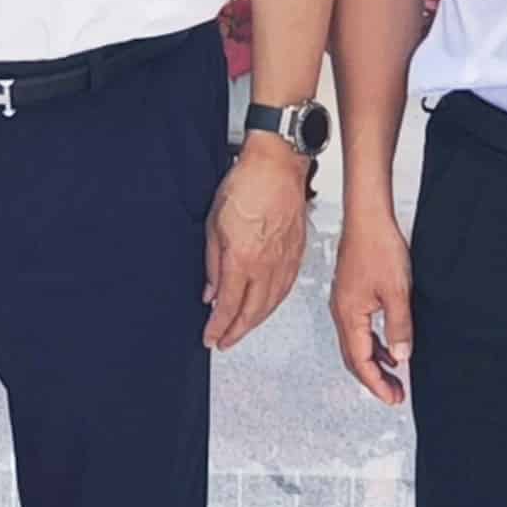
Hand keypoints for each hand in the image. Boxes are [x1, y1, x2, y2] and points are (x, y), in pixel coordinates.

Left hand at [202, 136, 309, 351]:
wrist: (277, 164)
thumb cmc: (247, 184)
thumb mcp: (213, 223)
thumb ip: (211, 262)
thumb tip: (210, 290)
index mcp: (242, 259)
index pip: (228, 305)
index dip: (217, 327)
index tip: (210, 337)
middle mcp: (266, 265)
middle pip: (251, 312)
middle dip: (235, 332)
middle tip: (224, 342)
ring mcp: (284, 261)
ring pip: (270, 305)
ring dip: (254, 322)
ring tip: (241, 330)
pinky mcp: (297, 254)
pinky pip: (284, 290)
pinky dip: (272, 305)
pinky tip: (266, 308)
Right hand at [329, 203, 411, 405]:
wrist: (368, 216)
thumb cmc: (378, 247)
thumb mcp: (397, 292)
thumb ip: (399, 327)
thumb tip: (401, 357)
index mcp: (349, 315)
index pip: (361, 361)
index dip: (377, 384)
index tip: (394, 398)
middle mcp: (342, 312)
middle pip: (354, 357)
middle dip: (374, 379)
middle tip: (395, 395)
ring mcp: (344, 303)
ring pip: (357, 344)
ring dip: (374, 362)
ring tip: (395, 376)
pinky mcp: (351, 293)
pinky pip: (360, 329)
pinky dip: (374, 343)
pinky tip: (389, 345)